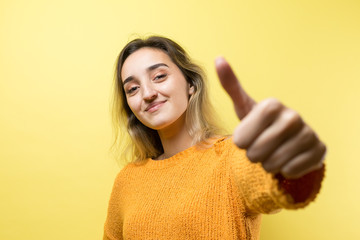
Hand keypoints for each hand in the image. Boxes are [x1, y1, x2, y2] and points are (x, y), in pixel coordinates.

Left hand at [215, 57, 325, 178]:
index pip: (241, 139)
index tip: (248, 136)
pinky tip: (288, 158)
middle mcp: (293, 116)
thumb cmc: (261, 123)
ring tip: (273, 152)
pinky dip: (285, 170)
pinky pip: (290, 171)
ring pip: (273, 165)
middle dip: (254, 154)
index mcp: (272, 105)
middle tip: (261, 146)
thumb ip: (231, 85)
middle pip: (256, 153)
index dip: (242, 142)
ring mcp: (309, 134)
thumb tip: (218, 58)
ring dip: (268, 163)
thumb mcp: (244, 106)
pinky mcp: (320, 151)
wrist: (289, 139)